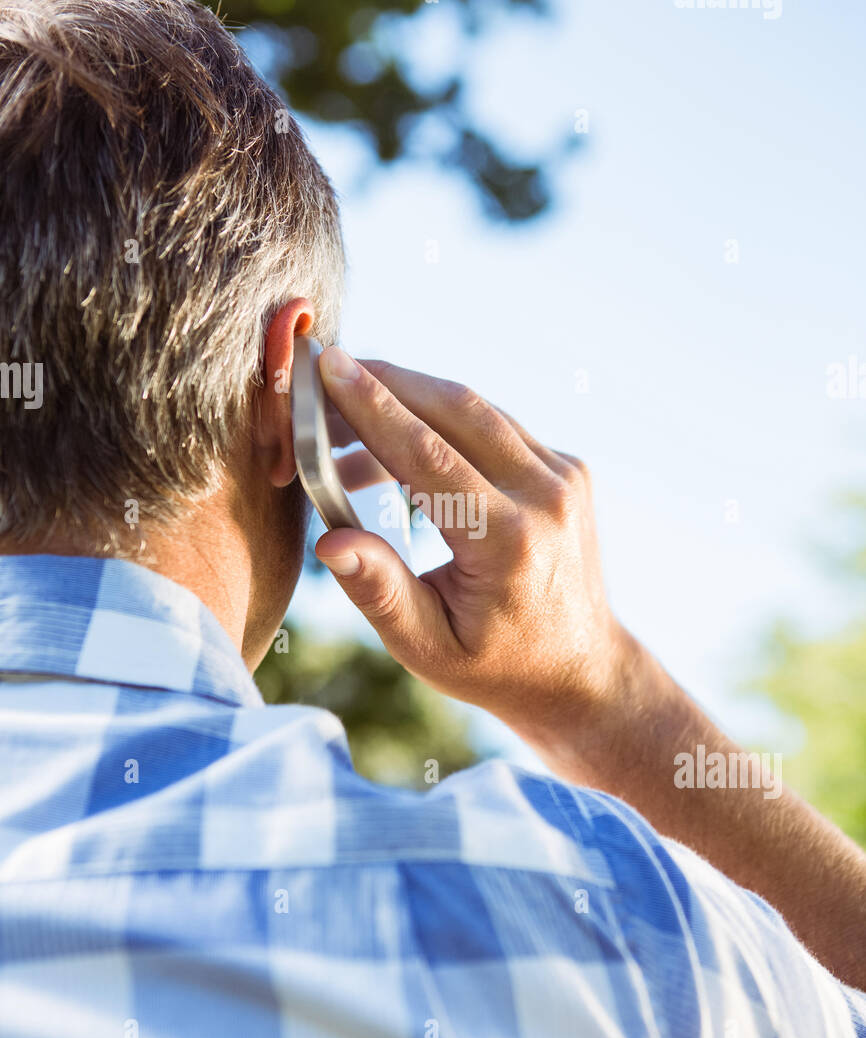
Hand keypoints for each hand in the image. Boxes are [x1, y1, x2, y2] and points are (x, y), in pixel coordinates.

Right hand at [313, 346, 865, 987]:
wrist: (581, 671)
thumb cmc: (495, 668)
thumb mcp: (429, 650)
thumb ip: (380, 593)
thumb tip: (329, 540)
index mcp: (511, 542)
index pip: (430, 456)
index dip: (373, 408)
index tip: (328, 367)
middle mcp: (547, 497)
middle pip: (455, 411)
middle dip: (383, 383)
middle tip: (322, 375)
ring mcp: (564, 476)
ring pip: (475, 410)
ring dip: (407, 399)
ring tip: (342, 420)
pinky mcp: (566, 467)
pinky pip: (493, 426)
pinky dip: (438, 422)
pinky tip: (390, 443)